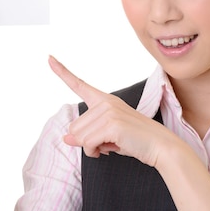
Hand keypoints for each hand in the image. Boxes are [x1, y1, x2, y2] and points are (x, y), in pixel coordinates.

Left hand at [48, 56, 174, 167]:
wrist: (160, 146)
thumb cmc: (134, 141)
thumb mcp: (106, 137)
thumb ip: (85, 135)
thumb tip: (66, 138)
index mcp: (104, 100)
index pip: (79, 84)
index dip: (62, 71)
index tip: (49, 58)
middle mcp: (105, 102)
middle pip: (74, 127)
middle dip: (86, 141)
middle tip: (107, 142)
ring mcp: (109, 112)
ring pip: (80, 137)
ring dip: (91, 148)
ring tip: (111, 145)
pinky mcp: (112, 124)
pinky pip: (88, 144)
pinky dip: (95, 152)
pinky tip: (109, 149)